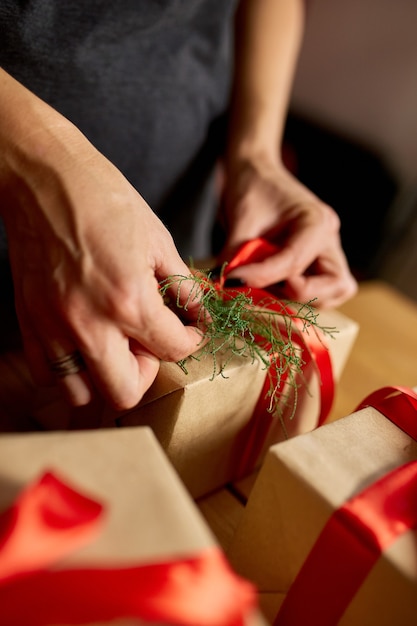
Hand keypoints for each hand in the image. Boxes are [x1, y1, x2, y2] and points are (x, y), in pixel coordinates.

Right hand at [2, 122, 202, 409]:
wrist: (44, 179)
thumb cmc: (104, 199)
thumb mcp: (158, 239)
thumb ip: (182, 287)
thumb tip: (198, 314)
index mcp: (129, 300)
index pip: (174, 350)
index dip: (191, 340)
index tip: (189, 330)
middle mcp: (90, 324)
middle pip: (125, 393)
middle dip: (148, 373)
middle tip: (149, 344)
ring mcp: (53, 328)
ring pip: (82, 393)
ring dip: (106, 377)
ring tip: (115, 345)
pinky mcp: (29, 322)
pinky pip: (49, 373)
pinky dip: (71, 368)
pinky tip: (84, 340)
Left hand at [218, 157, 357, 307]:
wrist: (256, 173)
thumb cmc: (251, 188)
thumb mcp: (241, 219)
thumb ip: (235, 255)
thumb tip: (224, 286)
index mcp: (317, 221)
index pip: (294, 262)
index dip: (262, 276)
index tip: (232, 280)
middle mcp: (330, 240)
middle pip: (335, 285)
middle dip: (299, 295)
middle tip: (264, 287)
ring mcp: (327, 253)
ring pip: (332, 293)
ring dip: (301, 299)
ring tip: (265, 286)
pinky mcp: (318, 263)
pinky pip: (319, 291)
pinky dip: (297, 297)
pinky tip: (269, 286)